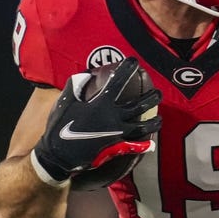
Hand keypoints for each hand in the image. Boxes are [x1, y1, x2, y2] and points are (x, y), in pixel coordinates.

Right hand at [32, 58, 161, 182]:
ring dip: (154, 121)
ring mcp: (117, 134)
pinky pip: (133, 145)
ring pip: (142, 127)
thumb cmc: (59, 126)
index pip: (118, 82)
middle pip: (139, 106)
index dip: (127, 69)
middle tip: (159, 93)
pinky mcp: (115, 148)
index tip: (134, 62)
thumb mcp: (65, 102)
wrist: (58, 155)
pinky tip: (150, 143)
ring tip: (160, 117)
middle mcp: (113, 118)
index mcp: (101, 104)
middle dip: (152, 98)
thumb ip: (77, 86)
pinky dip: (143, 145)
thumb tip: (88, 74)